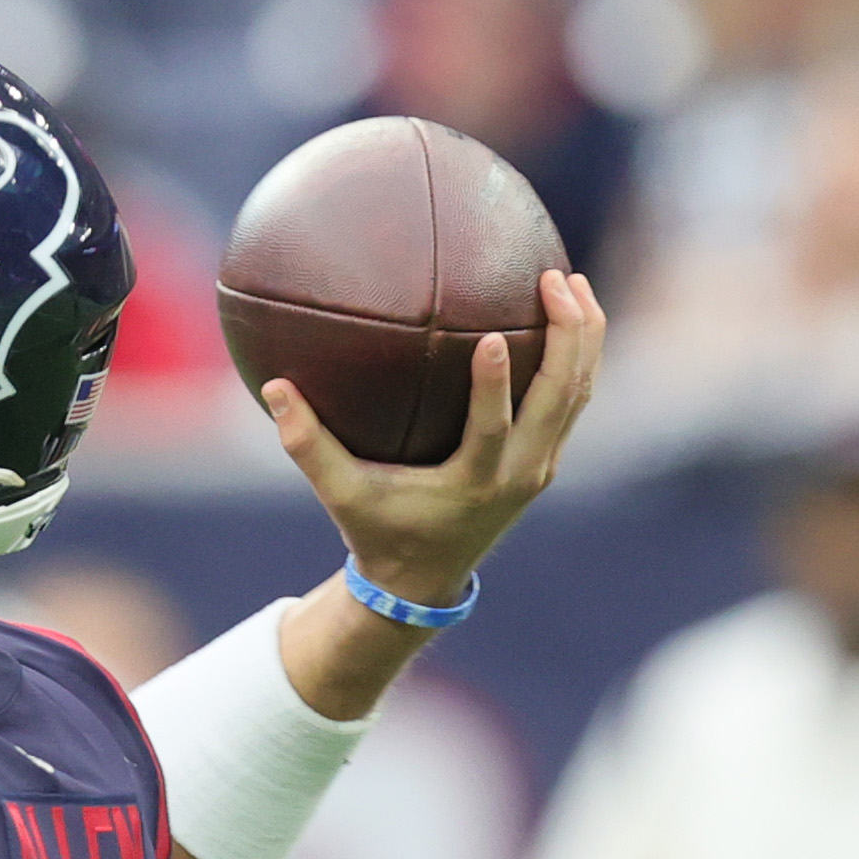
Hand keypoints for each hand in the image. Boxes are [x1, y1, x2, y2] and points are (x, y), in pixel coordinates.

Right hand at [258, 268, 604, 608]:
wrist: (423, 579)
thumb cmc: (377, 530)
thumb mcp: (339, 494)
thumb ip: (306, 445)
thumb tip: (274, 388)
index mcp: (473, 484)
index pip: (493, 431)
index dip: (494, 386)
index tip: (493, 336)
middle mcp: (520, 475)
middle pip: (561, 399)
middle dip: (568, 336)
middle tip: (556, 279)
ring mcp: (541, 467)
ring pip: (578, 394)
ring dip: (584, 337)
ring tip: (575, 281)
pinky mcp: (546, 458)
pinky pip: (572, 400)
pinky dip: (578, 355)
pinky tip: (569, 313)